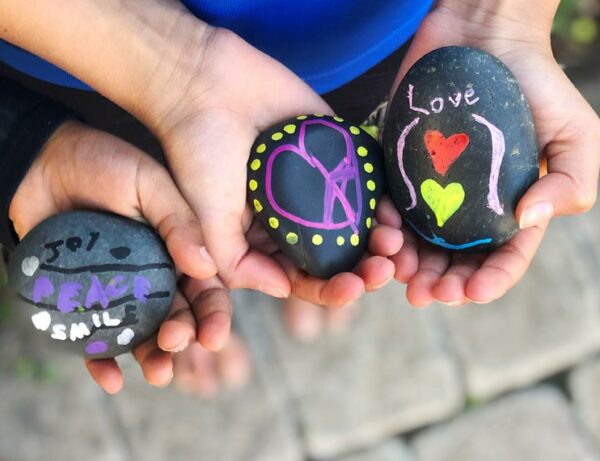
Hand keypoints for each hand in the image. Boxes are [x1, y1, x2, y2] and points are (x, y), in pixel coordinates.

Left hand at [9, 121, 225, 392]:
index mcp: (178, 251)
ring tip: (156, 373)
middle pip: (177, 317)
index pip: (206, 289)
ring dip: (152, 358)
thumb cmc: (102, 164)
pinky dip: (103, 362)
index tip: (214, 335)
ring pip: (142, 335)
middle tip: (174, 341)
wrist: (42, 163)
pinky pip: (95, 339)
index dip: (214, 315)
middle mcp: (154, 276)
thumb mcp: (149, 183)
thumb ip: (179, 220)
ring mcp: (118, 292)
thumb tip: (207, 267)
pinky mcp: (83, 302)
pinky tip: (111, 379)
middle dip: (183, 337)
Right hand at [137, 27, 402, 306]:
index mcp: (267, 240)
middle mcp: (296, 217)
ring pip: (358, 222)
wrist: (206, 86)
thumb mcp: (209, 222)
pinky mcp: (335, 151)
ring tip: (394, 242)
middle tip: (384, 269)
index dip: (331, 291)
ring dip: (381, 238)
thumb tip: (284, 290)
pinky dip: (383, 198)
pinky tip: (394, 210)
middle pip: (339, 254)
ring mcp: (317, 184)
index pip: (305, 277)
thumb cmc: (199, 155)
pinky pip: (366, 180)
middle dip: (365, 268)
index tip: (352, 289)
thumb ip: (238, 263)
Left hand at [388, 0, 599, 305]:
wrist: (484, 38)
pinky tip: (380, 233)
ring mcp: (435, 189)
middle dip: (440, 283)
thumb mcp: (576, 134)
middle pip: (454, 259)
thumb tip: (526, 219)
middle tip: (425, 294)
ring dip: (406, 264)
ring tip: (398, 272)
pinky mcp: (402, 169)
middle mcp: (470, 207)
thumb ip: (569, 182)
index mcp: (511, 208)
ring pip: (416, 241)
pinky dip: (383, 223)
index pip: (503, 257)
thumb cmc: (536, 86)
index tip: (471, 292)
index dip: (489, 281)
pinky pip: (389, 204)